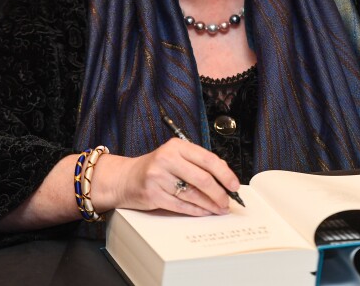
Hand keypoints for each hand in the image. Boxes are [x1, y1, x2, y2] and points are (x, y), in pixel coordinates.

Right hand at [95, 138, 239, 216]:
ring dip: (210, 205)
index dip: (225, 174)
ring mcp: (158, 177)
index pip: (208, 159)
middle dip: (219, 193)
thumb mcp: (175, 157)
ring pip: (193, 194)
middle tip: (228, 201)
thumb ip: (197, 163)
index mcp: (176, 146)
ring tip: (219, 208)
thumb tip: (224, 177)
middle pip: (203, 179)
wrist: (125, 178)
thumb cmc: (155, 168)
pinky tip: (204, 211)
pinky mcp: (153, 194)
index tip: (234, 185)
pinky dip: (196, 210)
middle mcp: (167, 159)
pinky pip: (181, 205)